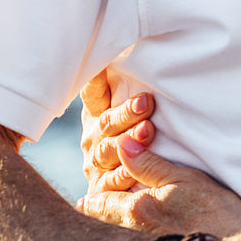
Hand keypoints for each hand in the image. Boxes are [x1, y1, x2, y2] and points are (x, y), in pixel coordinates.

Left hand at [79, 136, 240, 237]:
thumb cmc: (209, 209)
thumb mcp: (180, 178)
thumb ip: (148, 164)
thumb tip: (122, 144)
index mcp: (135, 209)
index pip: (100, 204)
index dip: (90, 201)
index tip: (82, 202)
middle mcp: (135, 230)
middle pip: (106, 222)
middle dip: (100, 213)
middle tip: (90, 207)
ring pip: (121, 231)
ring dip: (116, 221)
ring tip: (115, 215)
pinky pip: (136, 239)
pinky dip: (132, 231)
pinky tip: (143, 229)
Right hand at [80, 72, 154, 193]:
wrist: (124, 194)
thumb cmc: (137, 142)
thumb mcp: (131, 115)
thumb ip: (131, 89)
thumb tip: (138, 46)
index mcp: (99, 116)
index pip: (93, 94)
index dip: (97, 80)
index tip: (106, 64)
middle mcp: (94, 138)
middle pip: (106, 123)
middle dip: (125, 112)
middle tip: (146, 101)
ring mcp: (96, 165)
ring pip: (108, 151)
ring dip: (126, 142)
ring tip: (147, 132)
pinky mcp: (102, 191)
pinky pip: (112, 183)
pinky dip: (124, 176)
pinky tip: (136, 171)